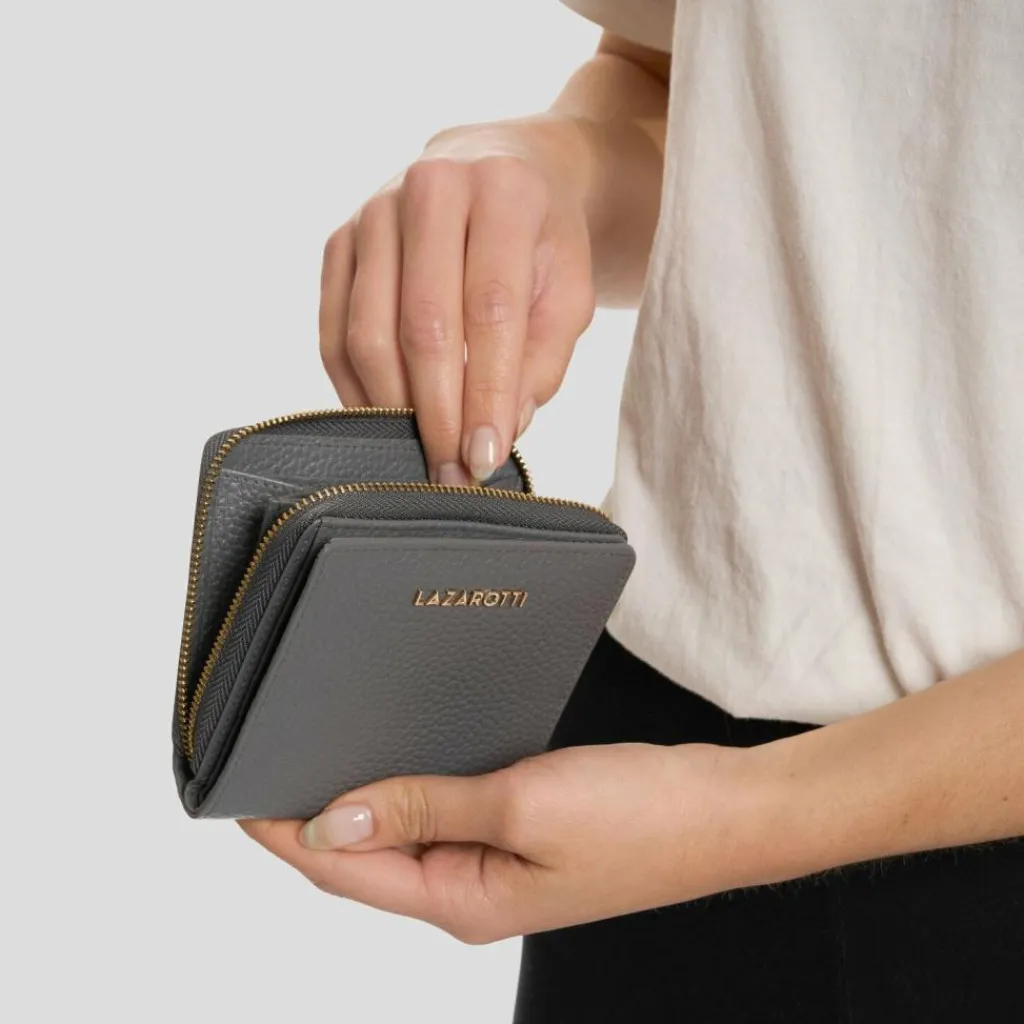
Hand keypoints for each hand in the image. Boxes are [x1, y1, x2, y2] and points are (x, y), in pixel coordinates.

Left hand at [239, 742, 785, 941]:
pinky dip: (410, 788)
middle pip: (366, 859)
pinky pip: (443, 815)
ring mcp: (497, 865)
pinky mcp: (520, 833)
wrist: (723, 810)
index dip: (287, 836)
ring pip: (403, 836)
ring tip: (321, 754)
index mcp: (464, 900)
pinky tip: (401, 757)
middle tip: (271, 765)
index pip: (346, 871)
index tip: (242, 796)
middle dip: (312, 819)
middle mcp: (471, 891)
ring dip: (361, 799)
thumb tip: (334, 818)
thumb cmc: (641, 817)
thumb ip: (425, 807)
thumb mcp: (522, 805)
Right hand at [318, 118, 595, 483]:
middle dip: (438, 413)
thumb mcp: (569, 294)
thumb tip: (497, 430)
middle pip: (423, 325)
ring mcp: (372, 212)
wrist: (493, 172)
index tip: (486, 457)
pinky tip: (385, 423)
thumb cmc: (540, 245)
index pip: (491, 309)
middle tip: (453, 475)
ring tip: (424, 456)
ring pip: (368, 333)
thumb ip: (543, 360)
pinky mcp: (338, 242)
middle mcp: (429, 188)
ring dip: (394, 409)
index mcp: (502, 192)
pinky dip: (356, 389)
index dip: (487, 392)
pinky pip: (333, 332)